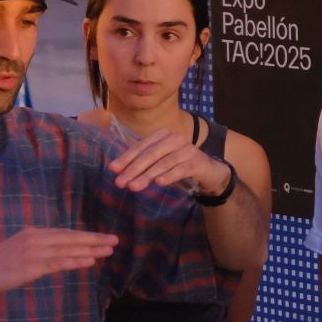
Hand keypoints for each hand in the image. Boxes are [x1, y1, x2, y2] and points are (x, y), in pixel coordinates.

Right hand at [0, 227, 117, 297]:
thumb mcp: (19, 252)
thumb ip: (38, 251)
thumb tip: (56, 255)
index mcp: (33, 234)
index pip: (65, 234)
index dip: (86, 236)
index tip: (103, 238)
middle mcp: (35, 238)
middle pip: (71, 238)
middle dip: (94, 239)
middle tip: (115, 240)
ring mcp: (33, 251)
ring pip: (68, 249)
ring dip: (90, 249)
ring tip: (108, 250)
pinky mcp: (30, 266)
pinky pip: (58, 263)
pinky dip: (75, 260)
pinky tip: (90, 260)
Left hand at [109, 128, 231, 195]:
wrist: (209, 172)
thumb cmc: (179, 166)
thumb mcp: (160, 161)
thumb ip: (143, 162)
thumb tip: (118, 169)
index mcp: (163, 135)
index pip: (141, 146)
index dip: (126, 158)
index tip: (113, 170)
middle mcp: (175, 138)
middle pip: (150, 154)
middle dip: (133, 169)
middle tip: (120, 182)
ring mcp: (187, 149)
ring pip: (163, 163)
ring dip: (147, 175)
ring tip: (134, 187)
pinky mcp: (197, 162)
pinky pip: (180, 169)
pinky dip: (169, 176)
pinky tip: (158, 183)